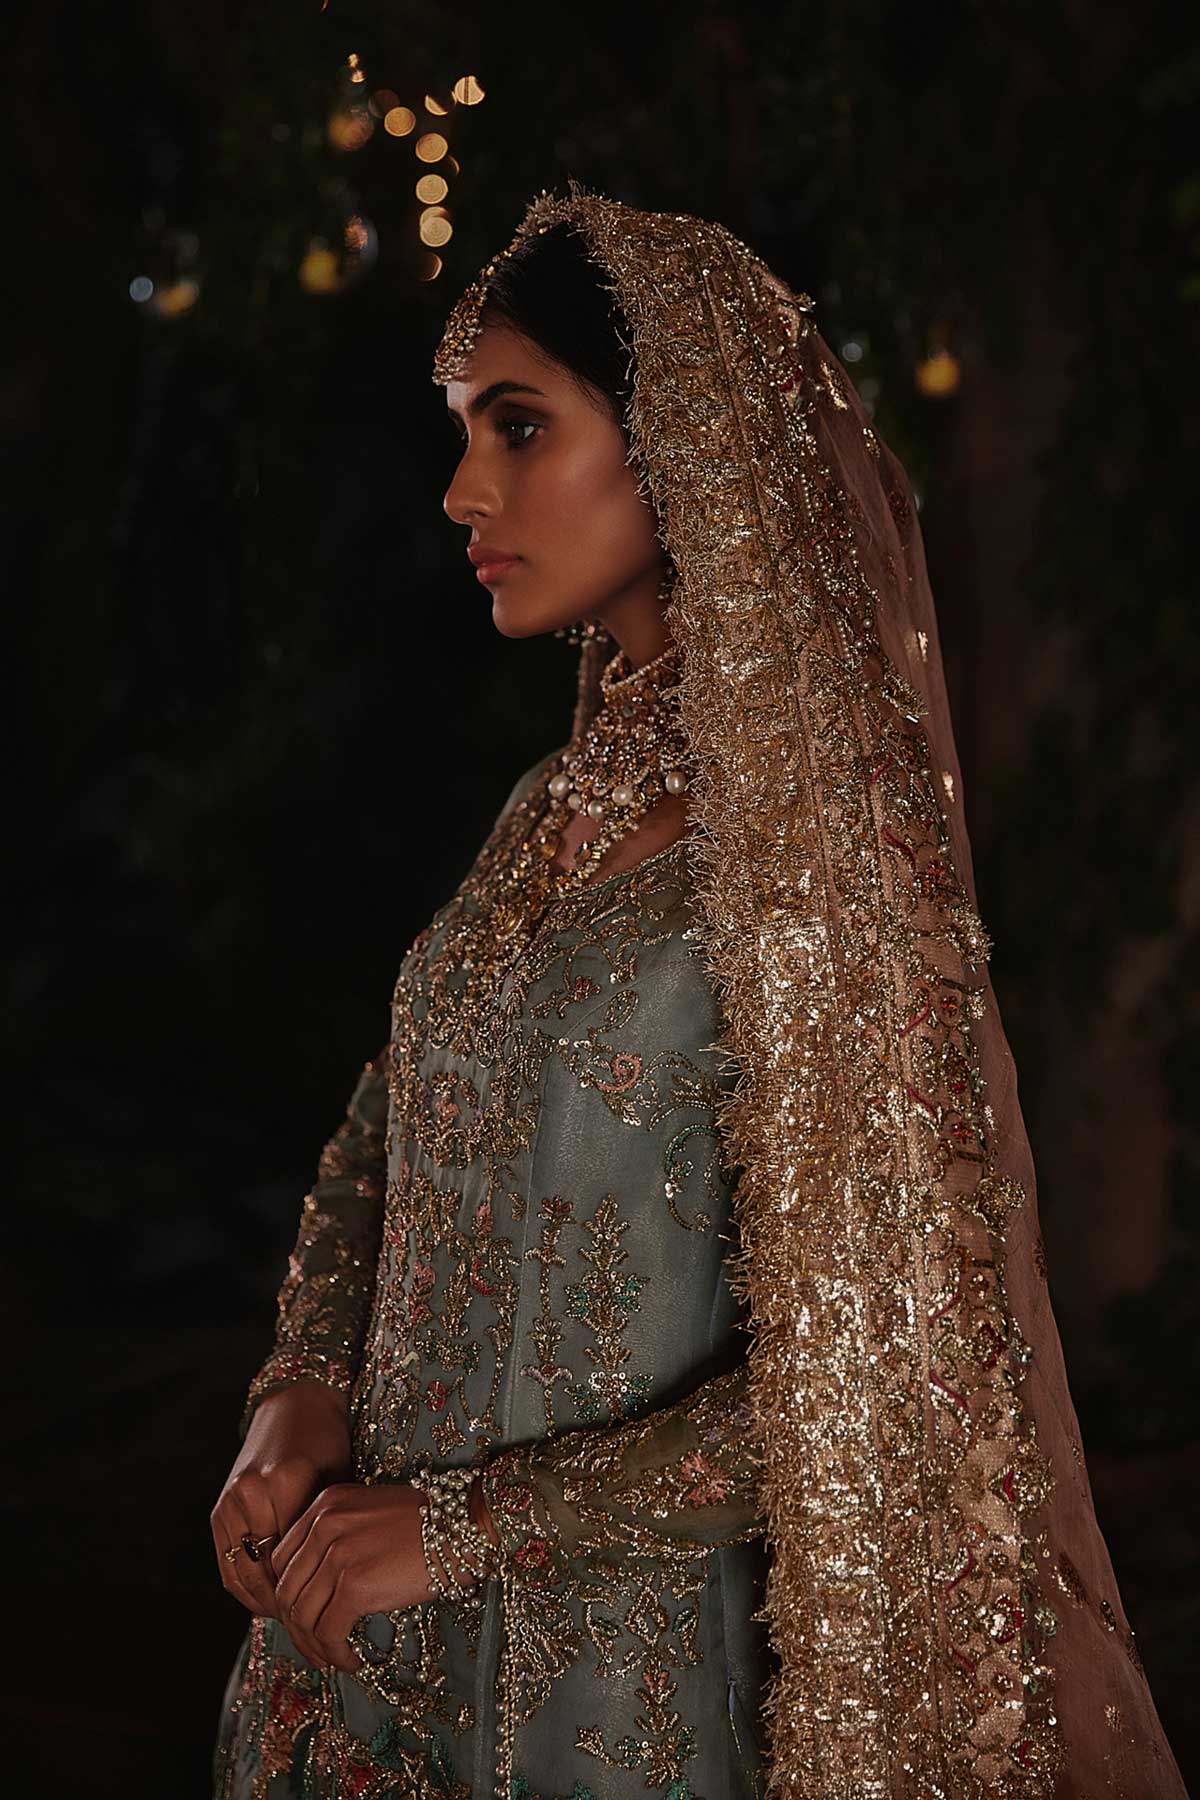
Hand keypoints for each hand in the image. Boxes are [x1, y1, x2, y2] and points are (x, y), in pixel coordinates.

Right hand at [210, 1381, 352, 1619]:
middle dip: (285, 1605)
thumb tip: (336, 1588)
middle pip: (266, 1571)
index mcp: (287, 1482)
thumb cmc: (329, 1445)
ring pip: (242, 1572)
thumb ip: (328, 1531)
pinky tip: (266, 1601)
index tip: (329, 1617)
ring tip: (289, 1620)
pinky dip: (244, 1586)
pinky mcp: (218, 1509)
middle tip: (309, 1631)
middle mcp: (252, 1491)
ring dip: (262, 1601)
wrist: (296, 1405)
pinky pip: (227, 1561)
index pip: (295, 1559)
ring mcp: (230, 1500)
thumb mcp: (339, 1483)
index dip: (310, 1593)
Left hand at [271, 1476, 500, 1673]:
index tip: (303, 1619)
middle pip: (287, 1590)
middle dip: (295, 1628)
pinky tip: (352, 1660)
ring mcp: (338, 1554)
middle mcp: (324, 1525)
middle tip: (314, 1648)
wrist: (463, 1525)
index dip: (288, 1597)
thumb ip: (339, 1537)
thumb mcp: (371, 1514)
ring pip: (302, 1615)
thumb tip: (318, 1586)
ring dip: (313, 1646)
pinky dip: (335, 1654)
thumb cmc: (427, 1523)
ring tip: (332, 1658)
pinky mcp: (356, 1585)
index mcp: (325, 1505)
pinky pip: (328, 1632)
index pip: (283, 1560)